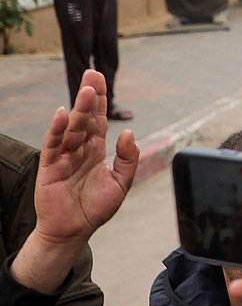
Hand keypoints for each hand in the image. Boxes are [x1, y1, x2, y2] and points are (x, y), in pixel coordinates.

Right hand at [11, 71, 137, 293]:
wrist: (74, 231)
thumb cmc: (95, 208)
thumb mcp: (121, 183)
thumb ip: (128, 159)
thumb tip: (129, 132)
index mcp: (95, 150)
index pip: (99, 120)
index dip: (101, 100)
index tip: (101, 79)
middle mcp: (79, 149)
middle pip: (85, 118)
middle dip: (90, 96)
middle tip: (93, 74)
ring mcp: (64, 157)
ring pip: (72, 128)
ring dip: (79, 109)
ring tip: (86, 90)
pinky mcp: (49, 168)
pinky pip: (53, 145)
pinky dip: (57, 130)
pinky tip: (62, 114)